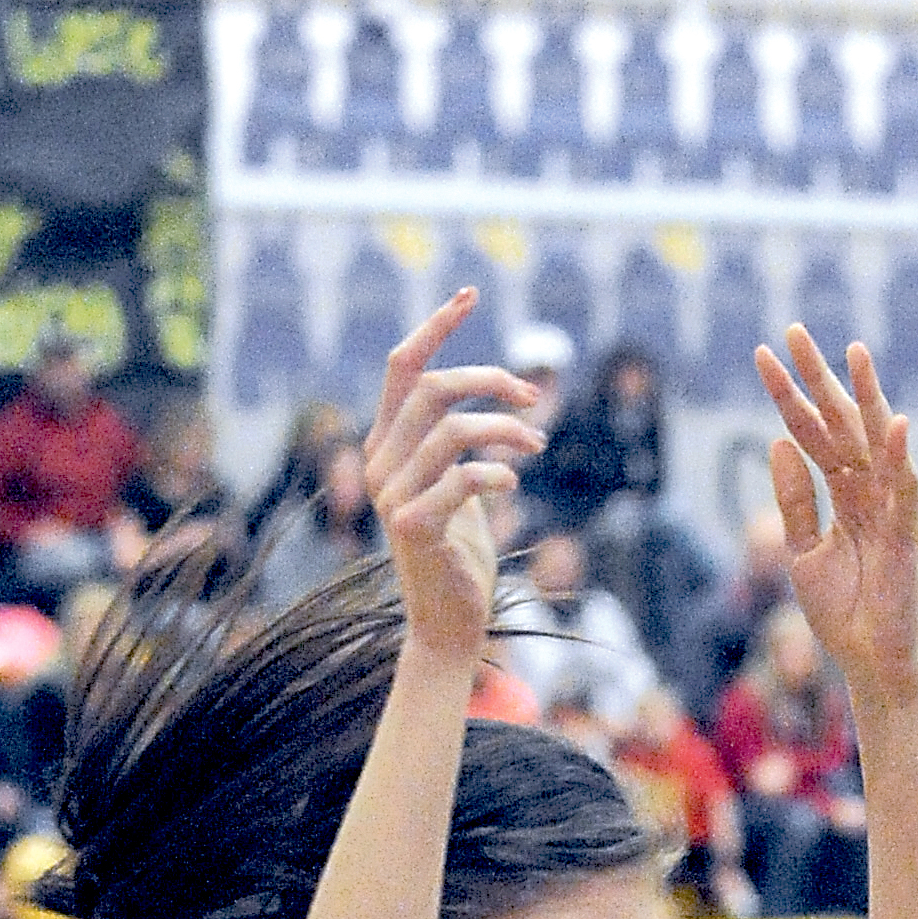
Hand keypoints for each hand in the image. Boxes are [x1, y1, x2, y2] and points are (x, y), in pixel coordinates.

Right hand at [368, 291, 544, 662]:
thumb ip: (461, 449)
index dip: (435, 326)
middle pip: (433, 389)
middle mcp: (382, 462)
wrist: (448, 625)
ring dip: (506, 431)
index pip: (402, 367)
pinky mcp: (414, 527)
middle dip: (490, 381)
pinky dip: (496, 473)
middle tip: (534, 399)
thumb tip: (500, 408)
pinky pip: (463, 478)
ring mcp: (392, 494)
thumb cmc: (459, 557)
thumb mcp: (460, 491)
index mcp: (388, 444)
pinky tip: (512, 484)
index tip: (470, 293)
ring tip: (535, 448)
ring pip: (453, 431)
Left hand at [755, 326, 917, 694]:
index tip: (763, 356)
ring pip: (877, 444)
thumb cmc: (843, 614)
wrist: (870, 664)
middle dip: (821, 379)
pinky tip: (894, 424)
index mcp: (844, 495)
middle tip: (797, 331)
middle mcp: (870, 493)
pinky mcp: (910, 538)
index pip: (811, 434)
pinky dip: (899, 458)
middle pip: (842, 424)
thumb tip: (779, 443)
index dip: (787, 396)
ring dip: (867, 398)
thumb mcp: (801, 552)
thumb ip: (793, 500)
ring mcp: (892, 511)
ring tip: (855, 352)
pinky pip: (904, 492)